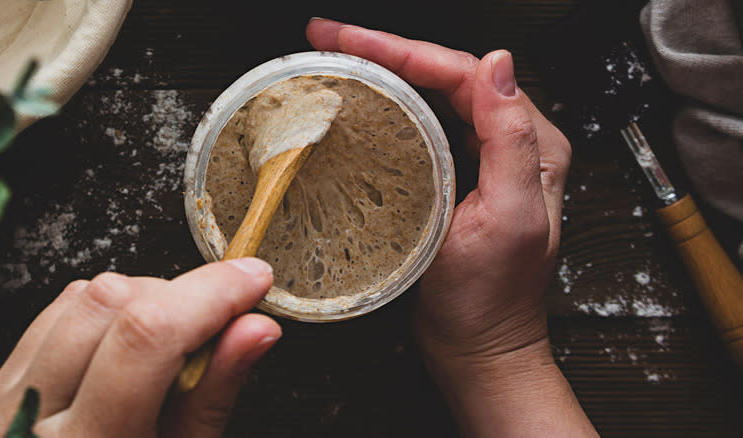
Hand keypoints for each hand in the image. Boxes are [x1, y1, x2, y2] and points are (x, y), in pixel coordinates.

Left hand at [0, 258, 280, 436]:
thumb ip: (213, 394)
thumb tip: (254, 329)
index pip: (147, 337)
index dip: (210, 294)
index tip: (250, 280)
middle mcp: (30, 415)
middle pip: (112, 301)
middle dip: (181, 297)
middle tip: (216, 326)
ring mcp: (7, 396)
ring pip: (85, 295)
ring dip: (146, 301)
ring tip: (170, 348)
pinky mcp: (1, 381)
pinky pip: (60, 309)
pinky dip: (109, 310)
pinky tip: (129, 344)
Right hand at [307, 19, 595, 436]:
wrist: (480, 348)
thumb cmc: (491, 300)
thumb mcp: (508, 220)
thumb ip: (511, 140)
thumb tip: (499, 64)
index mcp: (529, 146)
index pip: (464, 75)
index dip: (404, 50)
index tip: (351, 41)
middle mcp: (509, 145)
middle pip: (444, 77)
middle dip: (386, 51)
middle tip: (330, 39)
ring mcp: (480, 162)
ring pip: (431, 97)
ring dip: (385, 73)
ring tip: (339, 57)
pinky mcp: (455, 180)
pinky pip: (423, 129)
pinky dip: (390, 109)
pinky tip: (364, 102)